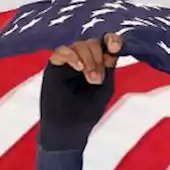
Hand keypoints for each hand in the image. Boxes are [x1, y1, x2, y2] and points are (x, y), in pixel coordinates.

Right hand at [39, 33, 122, 149]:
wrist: (69, 129)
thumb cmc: (88, 110)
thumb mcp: (105, 86)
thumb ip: (109, 67)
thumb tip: (111, 48)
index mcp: (98, 62)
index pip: (105, 43)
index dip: (112, 40)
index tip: (115, 46)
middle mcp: (83, 59)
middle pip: (92, 43)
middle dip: (98, 57)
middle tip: (98, 79)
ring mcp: (68, 61)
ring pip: (78, 45)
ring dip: (88, 59)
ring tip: (92, 79)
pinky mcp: (54, 66)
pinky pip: (61, 51)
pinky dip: (71, 56)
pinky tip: (79, 68)